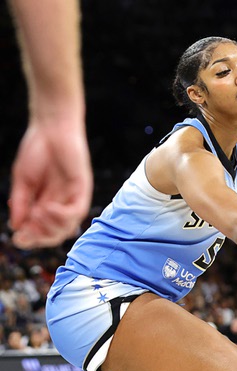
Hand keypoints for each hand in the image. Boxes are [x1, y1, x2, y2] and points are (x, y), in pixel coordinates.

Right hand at [10, 117, 91, 248]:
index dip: (31, 238)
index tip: (18, 237)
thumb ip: (21, 203)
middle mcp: (61, 203)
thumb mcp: (23, 181)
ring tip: (37, 213)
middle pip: (56, 234)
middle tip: (27, 230)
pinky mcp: (82, 188)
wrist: (50, 128)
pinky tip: (47, 207)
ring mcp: (73, 197)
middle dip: (40, 237)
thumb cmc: (37, 150)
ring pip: (68, 227)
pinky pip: (77, 211)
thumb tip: (16, 227)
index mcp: (45, 203)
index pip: (42, 230)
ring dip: (50, 227)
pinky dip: (61, 215)